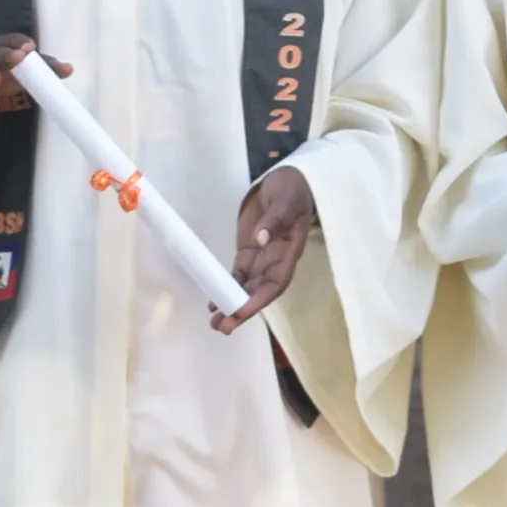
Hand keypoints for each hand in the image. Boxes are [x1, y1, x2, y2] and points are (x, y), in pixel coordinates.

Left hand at [221, 165, 316, 327]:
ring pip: (247, 288)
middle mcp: (275, 261)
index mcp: (289, 252)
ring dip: (232, 304)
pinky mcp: (249, 251)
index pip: (276, 282)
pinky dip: (226, 286)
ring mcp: (261, 258)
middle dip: (242, 310)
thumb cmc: (292, 189)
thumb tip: (260, 240)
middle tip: (222, 327)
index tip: (242, 311)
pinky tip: (214, 300)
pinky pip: (238, 275)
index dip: (260, 300)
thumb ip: (274, 220)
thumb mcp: (286, 200)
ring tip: (214, 321)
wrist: (287, 179)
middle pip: (259, 292)